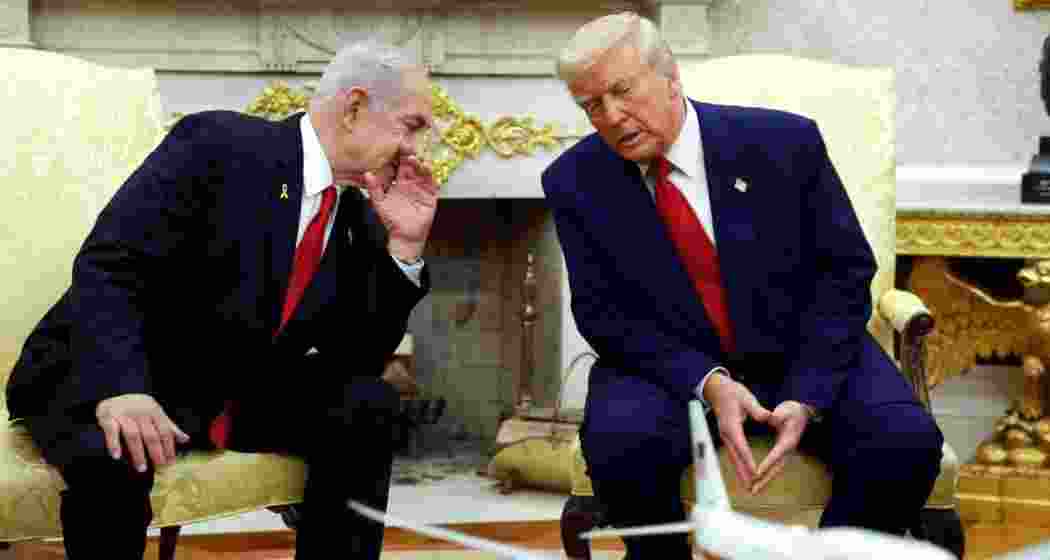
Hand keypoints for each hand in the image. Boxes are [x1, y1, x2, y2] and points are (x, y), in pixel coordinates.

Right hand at [96, 394, 189, 471]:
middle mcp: (140, 410)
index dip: (169, 447)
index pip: (164, 431)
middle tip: (160, 468)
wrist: (111, 396)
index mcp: (153, 409)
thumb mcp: (154, 413)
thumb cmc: (137, 408)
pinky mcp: (107, 416)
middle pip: (151, 435)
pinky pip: (112, 432)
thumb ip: (169, 426)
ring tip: (142, 468)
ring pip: (133, 436)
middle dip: (157, 453)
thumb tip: (186, 439)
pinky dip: (114, 444)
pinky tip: (116, 456)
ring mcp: (123, 413)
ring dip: (138, 454)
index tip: (171, 462)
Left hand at [363, 154, 438, 261]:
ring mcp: (422, 188)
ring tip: (415, 160)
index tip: (396, 147)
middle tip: (407, 148)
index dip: (399, 157)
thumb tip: (367, 174)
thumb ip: (374, 189)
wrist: (404, 236)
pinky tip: (428, 170)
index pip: (400, 166)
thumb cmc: (391, 220)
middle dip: (410, 157)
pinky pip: (433, 184)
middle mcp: (411, 183)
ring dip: (420, 165)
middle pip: (412, 166)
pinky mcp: (431, 196)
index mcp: (399, 182)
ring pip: (423, 173)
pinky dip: (431, 177)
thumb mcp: (379, 203)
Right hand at [703, 373, 770, 490]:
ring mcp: (725, 436)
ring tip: (747, 486)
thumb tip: (768, 417)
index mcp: (731, 426)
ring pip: (733, 457)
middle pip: (735, 457)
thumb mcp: (746, 398)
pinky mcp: (726, 436)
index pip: (742, 447)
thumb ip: (757, 410)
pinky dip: (738, 464)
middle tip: (751, 488)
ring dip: (740, 472)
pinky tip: (742, 472)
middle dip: (743, 473)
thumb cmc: (733, 393)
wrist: (717, 390)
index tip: (756, 473)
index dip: (749, 461)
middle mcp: (726, 434)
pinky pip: (733, 453)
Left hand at [752, 400, 809, 493]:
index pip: (776, 454)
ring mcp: (786, 452)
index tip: (756, 473)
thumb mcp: (787, 410)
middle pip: (776, 468)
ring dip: (764, 481)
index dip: (766, 463)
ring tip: (752, 492)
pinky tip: (756, 482)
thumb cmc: (793, 410)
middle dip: (764, 480)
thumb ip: (779, 415)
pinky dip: (766, 475)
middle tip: (752, 490)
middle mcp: (788, 449)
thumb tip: (772, 417)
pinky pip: (773, 467)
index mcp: (788, 440)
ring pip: (775, 470)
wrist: (802, 412)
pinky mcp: (782, 452)